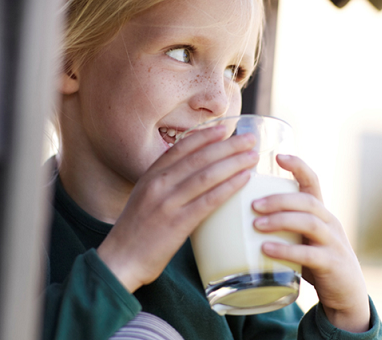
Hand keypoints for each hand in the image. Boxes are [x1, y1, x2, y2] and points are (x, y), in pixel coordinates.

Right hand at [97, 126, 256, 292]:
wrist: (119, 262)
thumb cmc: (136, 232)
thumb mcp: (145, 198)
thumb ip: (166, 184)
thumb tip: (195, 172)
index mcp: (150, 176)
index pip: (181, 147)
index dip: (205, 136)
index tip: (225, 128)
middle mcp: (158, 185)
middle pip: (199, 157)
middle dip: (228, 145)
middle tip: (250, 139)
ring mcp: (168, 203)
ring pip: (207, 175)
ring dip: (234, 162)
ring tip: (253, 156)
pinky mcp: (178, 224)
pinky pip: (209, 200)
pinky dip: (229, 186)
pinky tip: (245, 179)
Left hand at [252, 155, 370, 332]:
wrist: (347, 294)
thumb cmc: (316, 262)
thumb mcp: (304, 239)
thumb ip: (283, 228)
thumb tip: (238, 218)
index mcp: (321, 212)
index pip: (313, 181)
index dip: (298, 166)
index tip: (279, 156)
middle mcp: (330, 222)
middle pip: (307, 200)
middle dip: (279, 199)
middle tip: (253, 204)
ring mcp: (333, 243)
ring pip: (309, 222)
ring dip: (281, 220)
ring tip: (256, 225)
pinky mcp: (331, 264)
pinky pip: (309, 253)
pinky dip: (286, 250)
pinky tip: (266, 250)